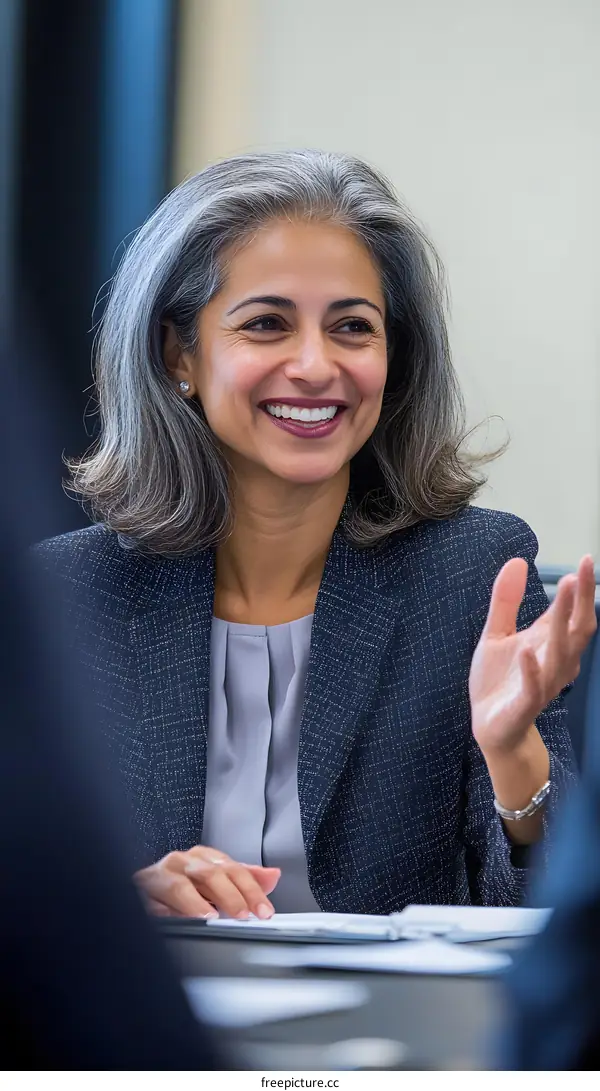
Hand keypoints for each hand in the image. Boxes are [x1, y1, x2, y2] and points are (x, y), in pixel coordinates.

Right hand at [133, 845, 280, 918]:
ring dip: (196, 902)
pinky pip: (152, 899)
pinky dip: (164, 910)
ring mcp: (161, 874)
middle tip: (242, 915)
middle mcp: (184, 861)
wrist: (144, 888)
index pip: (233, 869)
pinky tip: (174, 918)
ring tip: (209, 916)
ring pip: (179, 884)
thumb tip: (273, 876)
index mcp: (204, 857)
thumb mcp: (216, 880)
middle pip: (210, 874)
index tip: (264, 910)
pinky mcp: (141, 888)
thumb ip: (245, 879)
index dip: (251, 890)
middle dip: (229, 896)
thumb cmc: (183, 883)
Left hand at [469, 555, 596, 756]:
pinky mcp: (524, 704)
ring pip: (561, 655)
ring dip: (562, 626)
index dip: (580, 588)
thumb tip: (518, 560)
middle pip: (576, 630)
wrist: (490, 727)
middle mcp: (554, 661)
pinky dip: (532, 670)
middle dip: (580, 602)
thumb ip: (506, 600)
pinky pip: (534, 688)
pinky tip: (527, 650)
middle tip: (581, 572)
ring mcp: (542, 683)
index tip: (585, 560)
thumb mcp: (496, 633)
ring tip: (564, 595)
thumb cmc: (499, 680)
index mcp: (548, 642)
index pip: (570, 612)